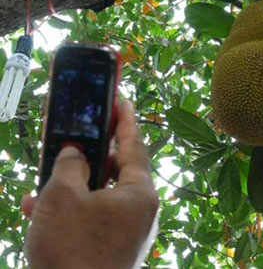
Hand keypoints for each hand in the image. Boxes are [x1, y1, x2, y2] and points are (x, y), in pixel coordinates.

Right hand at [22, 100, 158, 268]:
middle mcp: (140, 210)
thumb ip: (69, 166)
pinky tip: (35, 207)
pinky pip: (91, 217)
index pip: (135, 144)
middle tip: (77, 133)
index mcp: (140, 193)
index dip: (126, 119)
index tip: (120, 99)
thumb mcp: (63, 197)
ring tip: (46, 172)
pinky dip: (69, 209)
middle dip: (91, 153)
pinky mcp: (111, 247)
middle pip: (118, 169)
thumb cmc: (73, 250)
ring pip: (99, 194)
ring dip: (72, 182)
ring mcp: (127, 230)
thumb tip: (74, 153)